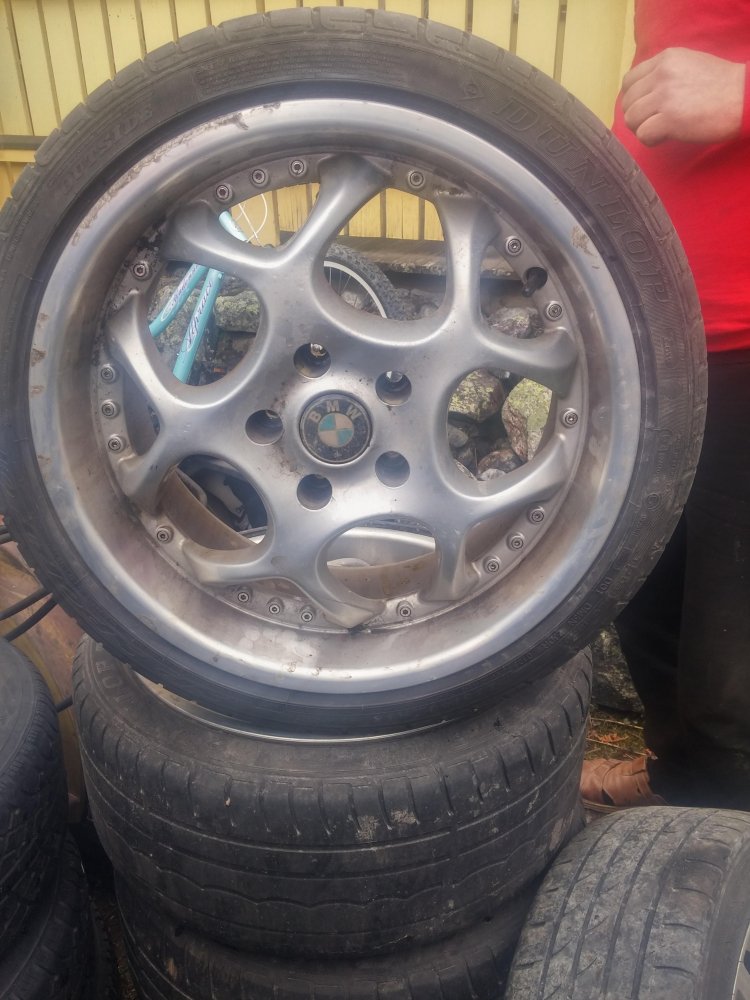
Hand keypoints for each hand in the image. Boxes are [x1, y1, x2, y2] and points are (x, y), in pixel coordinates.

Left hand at [621, 47, 745, 145]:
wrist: (743, 96)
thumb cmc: (720, 85)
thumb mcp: (689, 64)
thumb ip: (664, 73)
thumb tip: (643, 93)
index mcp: (665, 59)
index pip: (629, 81)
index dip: (632, 99)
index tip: (644, 108)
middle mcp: (661, 74)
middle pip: (627, 102)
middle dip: (636, 117)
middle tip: (652, 123)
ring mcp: (664, 96)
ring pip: (631, 119)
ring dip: (642, 129)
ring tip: (660, 130)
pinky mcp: (669, 118)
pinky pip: (642, 135)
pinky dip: (650, 140)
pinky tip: (664, 137)